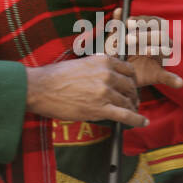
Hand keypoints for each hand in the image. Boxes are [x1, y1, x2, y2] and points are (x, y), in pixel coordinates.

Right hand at [26, 55, 146, 126]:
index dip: (132, 80)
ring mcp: (104, 92)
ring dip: (132, 108)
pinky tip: (143, 122)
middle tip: (132, 102)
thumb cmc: (55, 76)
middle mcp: (107, 74)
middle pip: (131, 87)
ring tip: (133, 113)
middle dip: (133, 96)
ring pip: (128, 102)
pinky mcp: (100, 109)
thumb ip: (97, 68)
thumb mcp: (80, 64)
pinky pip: (125, 115)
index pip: (128, 70)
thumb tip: (108, 76)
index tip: (131, 87)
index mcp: (102, 61)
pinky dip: (136, 120)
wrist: (40, 88)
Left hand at [110, 9, 182, 90]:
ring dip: (156, 48)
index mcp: (147, 33)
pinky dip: (174, 80)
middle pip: (161, 34)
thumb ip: (116, 27)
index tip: (127, 22)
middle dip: (146, 35)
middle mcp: (156, 44)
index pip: (153, 21)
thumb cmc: (116, 54)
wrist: (116, 75)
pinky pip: (168, 77)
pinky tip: (179, 83)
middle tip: (128, 39)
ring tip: (144, 51)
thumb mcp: (113, 40)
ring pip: (166, 49)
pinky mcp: (157, 74)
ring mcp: (158, 59)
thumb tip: (118, 9)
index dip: (142, 20)